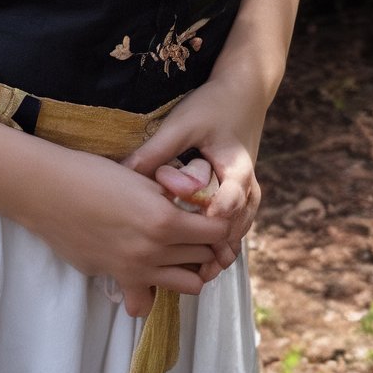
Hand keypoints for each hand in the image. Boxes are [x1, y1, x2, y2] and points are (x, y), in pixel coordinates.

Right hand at [20, 143, 231, 316]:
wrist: (49, 192)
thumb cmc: (93, 174)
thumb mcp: (141, 177)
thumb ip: (170, 196)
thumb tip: (189, 207)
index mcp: (165, 220)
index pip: (216, 232)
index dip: (219, 221)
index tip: (212, 213)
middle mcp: (155, 251)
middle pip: (205, 257)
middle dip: (207, 243)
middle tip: (197, 228)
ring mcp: (136, 270)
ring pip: (188, 284)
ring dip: (190, 268)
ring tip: (179, 250)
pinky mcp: (117, 279)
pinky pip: (146, 301)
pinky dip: (152, 291)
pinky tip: (148, 269)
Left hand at [119, 78, 264, 308]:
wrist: (242, 96)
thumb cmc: (211, 107)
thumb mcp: (183, 124)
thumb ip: (158, 150)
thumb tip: (124, 173)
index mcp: (236, 167)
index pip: (232, 197)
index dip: (218, 210)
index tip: (203, 221)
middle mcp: (247, 187)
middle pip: (235, 226)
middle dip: (215, 246)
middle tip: (196, 271)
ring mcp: (247, 196)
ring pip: (236, 233)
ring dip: (218, 250)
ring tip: (197, 275)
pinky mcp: (240, 199)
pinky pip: (232, 228)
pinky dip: (219, 243)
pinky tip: (199, 262)